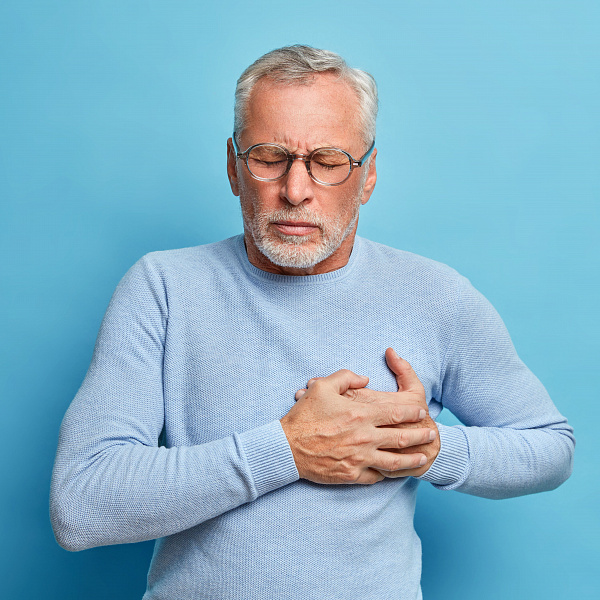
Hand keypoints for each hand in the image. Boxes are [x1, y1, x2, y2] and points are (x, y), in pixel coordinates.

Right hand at [281, 368, 434, 484]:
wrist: (286, 448)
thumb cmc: (304, 416)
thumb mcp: (322, 386)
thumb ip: (346, 376)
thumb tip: (365, 378)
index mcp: (360, 414)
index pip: (395, 413)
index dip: (412, 413)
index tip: (422, 412)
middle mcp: (364, 437)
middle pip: (401, 437)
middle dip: (420, 435)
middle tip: (432, 434)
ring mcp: (359, 458)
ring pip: (394, 460)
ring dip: (412, 459)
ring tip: (423, 457)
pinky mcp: (351, 475)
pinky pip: (376, 476)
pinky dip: (388, 474)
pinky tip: (395, 472)